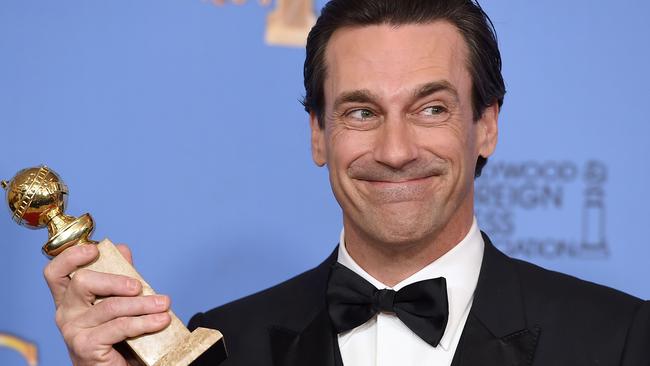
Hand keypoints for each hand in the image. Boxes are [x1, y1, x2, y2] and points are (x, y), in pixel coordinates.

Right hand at [43, 244, 171, 365]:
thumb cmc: (117, 336)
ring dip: (143, 304)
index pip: (56, 273)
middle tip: (140, 286)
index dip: (71, 256)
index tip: (94, 250)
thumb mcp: (117, 302)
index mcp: (69, 299)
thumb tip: (122, 249)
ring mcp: (73, 331)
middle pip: (83, 282)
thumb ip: (118, 276)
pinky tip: (160, 321)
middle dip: (116, 280)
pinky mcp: (85, 346)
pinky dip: (144, 322)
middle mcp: (65, 313)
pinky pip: (120, 326)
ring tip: (163, 305)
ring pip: (111, 306)